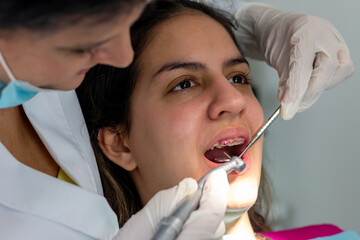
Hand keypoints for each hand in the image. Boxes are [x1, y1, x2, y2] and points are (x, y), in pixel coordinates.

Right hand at [114, 169, 228, 239]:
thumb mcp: (133, 233)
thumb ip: (161, 206)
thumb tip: (187, 186)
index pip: (211, 216)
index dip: (215, 192)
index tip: (217, 177)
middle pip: (215, 227)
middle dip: (206, 207)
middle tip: (189, 197)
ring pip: (212, 237)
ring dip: (201, 223)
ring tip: (178, 222)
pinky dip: (197, 234)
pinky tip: (180, 234)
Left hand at [221, 2, 353, 119]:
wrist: (281, 30)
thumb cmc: (277, 38)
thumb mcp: (274, 58)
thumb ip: (284, 83)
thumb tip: (288, 105)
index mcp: (306, 31)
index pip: (303, 64)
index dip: (296, 88)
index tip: (288, 106)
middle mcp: (326, 35)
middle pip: (326, 69)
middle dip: (308, 92)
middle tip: (292, 105)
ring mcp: (337, 42)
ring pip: (337, 73)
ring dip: (317, 89)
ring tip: (299, 93)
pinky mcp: (341, 53)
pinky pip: (341, 73)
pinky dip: (325, 83)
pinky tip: (311, 84)